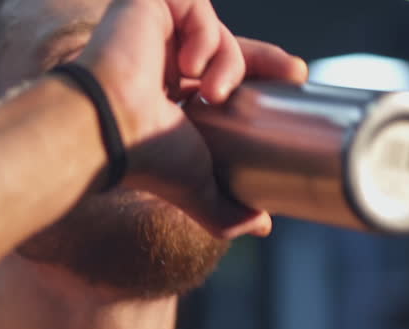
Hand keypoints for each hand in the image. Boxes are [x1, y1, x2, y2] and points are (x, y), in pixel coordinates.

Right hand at [76, 0, 306, 238]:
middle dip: (268, 59)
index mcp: (172, 95)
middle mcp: (162, 60)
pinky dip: (205, 36)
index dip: (263, 75)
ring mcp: (154, 30)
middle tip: (295, 73)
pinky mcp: (146, 3)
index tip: (296, 82)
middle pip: (231, 46)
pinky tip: (187, 66)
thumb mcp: (200, 187)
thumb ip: (229, 210)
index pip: (227, 75)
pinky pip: (197, 8)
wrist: (112, 129)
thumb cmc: (147, 159)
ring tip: (212, 93)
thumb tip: (263, 227)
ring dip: (229, 62)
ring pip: (219, 32)